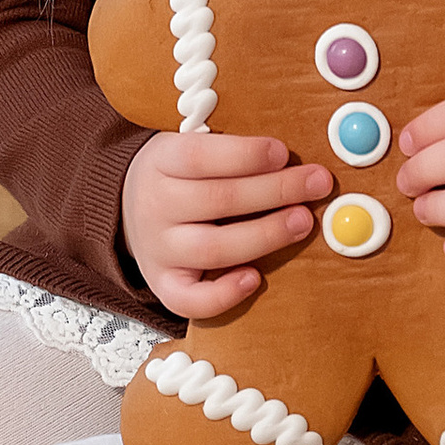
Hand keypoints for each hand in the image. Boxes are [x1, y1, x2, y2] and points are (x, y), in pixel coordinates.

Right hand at [121, 130, 329, 322]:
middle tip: (316, 184)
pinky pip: (190, 300)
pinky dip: (224, 294)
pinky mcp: (162, 284)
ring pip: (213, 249)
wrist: (128, 205)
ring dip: (264, 236)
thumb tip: (290, 158)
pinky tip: (255, 278)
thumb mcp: (190, 143)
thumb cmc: (179, 173)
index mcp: (161, 161)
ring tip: (302, 222)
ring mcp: (158, 249)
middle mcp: (155, 205)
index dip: (246, 155)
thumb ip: (231, 150)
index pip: (200, 157)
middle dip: (275, 191)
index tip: (284, 153)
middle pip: (217, 200)